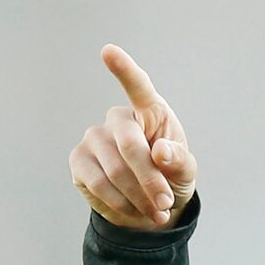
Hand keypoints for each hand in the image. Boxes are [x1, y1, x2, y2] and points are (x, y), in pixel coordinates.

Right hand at [69, 46, 197, 231]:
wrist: (151, 207)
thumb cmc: (171, 178)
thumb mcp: (184, 171)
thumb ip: (179, 160)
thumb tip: (160, 151)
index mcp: (149, 112)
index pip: (138, 86)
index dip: (124, 70)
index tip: (109, 52)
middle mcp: (118, 119)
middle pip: (130, 146)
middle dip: (151, 181)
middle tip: (166, 204)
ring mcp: (95, 138)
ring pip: (115, 171)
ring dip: (139, 199)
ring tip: (156, 212)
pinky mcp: (80, 162)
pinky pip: (99, 185)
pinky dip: (121, 204)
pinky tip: (133, 209)